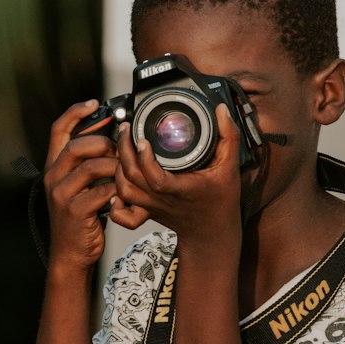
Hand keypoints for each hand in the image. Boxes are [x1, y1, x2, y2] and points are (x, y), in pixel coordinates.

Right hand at [42, 101, 128, 270]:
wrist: (71, 253)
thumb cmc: (81, 217)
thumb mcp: (77, 186)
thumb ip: (86, 164)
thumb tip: (111, 140)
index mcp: (54, 167)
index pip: (59, 129)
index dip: (75, 112)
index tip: (95, 102)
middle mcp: (53, 177)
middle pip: (78, 145)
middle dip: (104, 144)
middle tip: (120, 151)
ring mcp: (62, 194)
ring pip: (92, 167)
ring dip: (114, 168)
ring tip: (124, 175)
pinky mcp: (75, 210)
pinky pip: (103, 191)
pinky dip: (117, 192)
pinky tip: (122, 197)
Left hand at [110, 103, 243, 247]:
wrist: (212, 233)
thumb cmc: (221, 200)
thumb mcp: (230, 167)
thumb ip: (228, 136)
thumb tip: (222, 111)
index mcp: (181, 189)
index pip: (156, 178)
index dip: (145, 159)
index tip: (143, 139)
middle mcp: (163, 199)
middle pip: (132, 178)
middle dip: (123, 150)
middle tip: (126, 128)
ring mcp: (152, 206)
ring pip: (124, 190)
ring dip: (118, 167)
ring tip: (122, 145)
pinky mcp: (147, 211)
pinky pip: (123, 212)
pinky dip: (114, 199)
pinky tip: (116, 181)